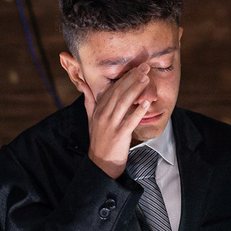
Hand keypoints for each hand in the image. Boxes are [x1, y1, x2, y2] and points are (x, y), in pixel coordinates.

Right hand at [77, 62, 151, 177]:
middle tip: (144, 66)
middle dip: (132, 78)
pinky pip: (130, 121)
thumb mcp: (91, 119)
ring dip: (136, 89)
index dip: (124, 77)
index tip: (135, 67)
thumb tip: (83, 84)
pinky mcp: (120, 135)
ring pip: (124, 103)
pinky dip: (138, 111)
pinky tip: (147, 102)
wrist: (100, 164)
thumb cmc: (99, 141)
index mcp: (97, 110)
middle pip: (118, 92)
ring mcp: (111, 125)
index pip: (111, 89)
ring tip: (146, 78)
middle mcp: (103, 115)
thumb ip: (89, 101)